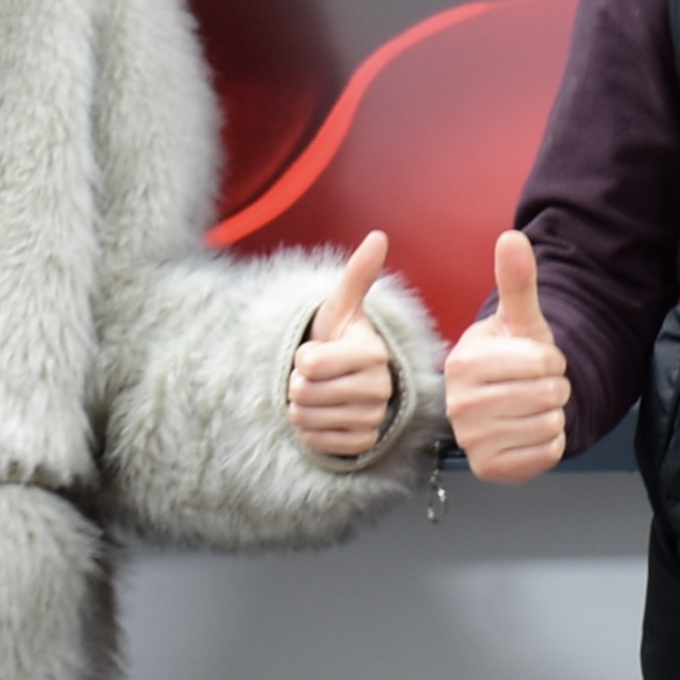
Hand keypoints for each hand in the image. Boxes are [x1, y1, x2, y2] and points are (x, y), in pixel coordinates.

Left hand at [287, 231, 398, 456]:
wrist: (347, 381)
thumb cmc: (340, 339)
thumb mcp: (342, 307)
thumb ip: (358, 274)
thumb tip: (378, 236)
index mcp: (374, 353)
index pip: (309, 363)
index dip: (302, 357)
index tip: (316, 352)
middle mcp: (380, 388)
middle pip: (304, 393)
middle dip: (298, 384)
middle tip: (315, 376)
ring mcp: (374, 418)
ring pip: (306, 419)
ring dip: (301, 408)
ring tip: (317, 394)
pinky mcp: (364, 442)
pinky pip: (317, 442)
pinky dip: (310, 431)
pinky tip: (323, 416)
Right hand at [443, 231, 570, 481]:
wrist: (512, 400)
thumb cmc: (515, 357)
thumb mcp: (522, 319)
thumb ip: (517, 281)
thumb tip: (512, 236)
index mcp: (464, 363)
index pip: (541, 362)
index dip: (551, 360)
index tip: (535, 361)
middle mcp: (459, 405)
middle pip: (547, 394)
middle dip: (554, 387)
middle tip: (535, 385)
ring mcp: (472, 440)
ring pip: (549, 423)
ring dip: (554, 414)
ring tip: (532, 405)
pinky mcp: (490, 468)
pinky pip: (547, 452)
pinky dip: (551, 442)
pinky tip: (530, 431)